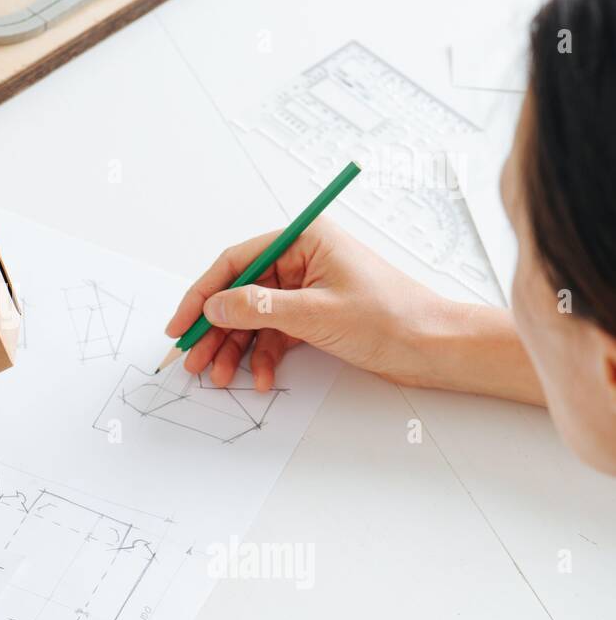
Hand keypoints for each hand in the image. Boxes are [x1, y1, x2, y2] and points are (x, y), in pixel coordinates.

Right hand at [166, 221, 543, 404]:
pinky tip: (260, 378)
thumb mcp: (316, 313)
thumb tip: (214, 307)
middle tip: (194, 359)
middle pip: (240, 292)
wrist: (435, 348)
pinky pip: (275, 334)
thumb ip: (259, 308)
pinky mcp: (315, 316)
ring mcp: (307, 289)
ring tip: (220, 377)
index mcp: (305, 240)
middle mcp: (302, 260)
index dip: (203, 293)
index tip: (182, 323)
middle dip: (216, 329)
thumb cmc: (391, 318)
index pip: (236, 261)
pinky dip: (263, 357)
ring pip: (254, 318)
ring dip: (235, 349)